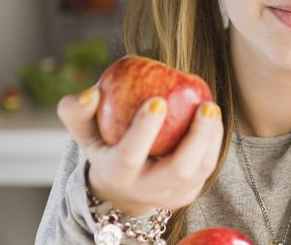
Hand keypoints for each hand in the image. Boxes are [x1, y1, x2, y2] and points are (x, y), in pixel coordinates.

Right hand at [56, 86, 223, 214]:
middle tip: (206, 105)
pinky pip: (206, 169)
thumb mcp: (83, 130)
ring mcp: (169, 195)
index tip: (157, 99)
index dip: (144, 129)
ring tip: (211, 107)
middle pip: (178, 169)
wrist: (121, 186)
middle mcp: (144, 190)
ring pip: (200, 170)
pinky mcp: (187, 194)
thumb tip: (92, 94)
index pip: (130, 154)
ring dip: (211, 139)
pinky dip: (213, 143)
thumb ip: (76, 110)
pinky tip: (213, 119)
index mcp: (116, 173)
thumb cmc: (103, 145)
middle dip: (196, 138)